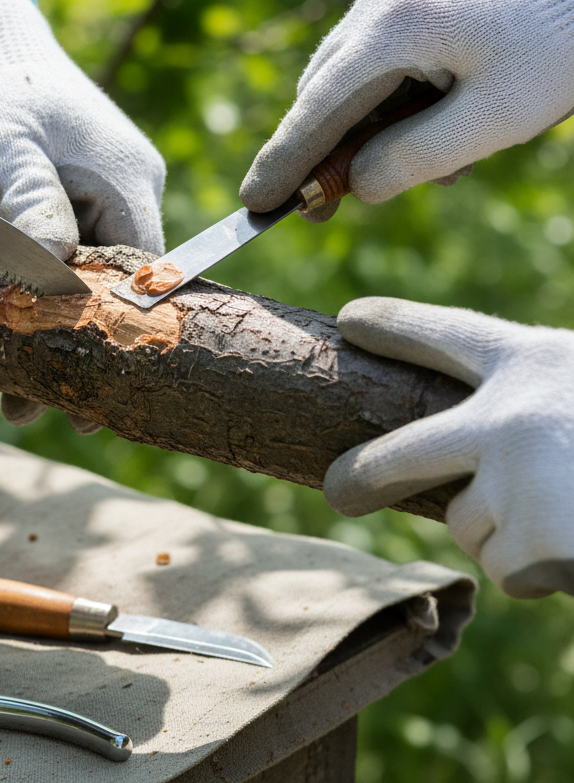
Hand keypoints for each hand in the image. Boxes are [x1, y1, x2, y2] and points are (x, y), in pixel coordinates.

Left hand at [0, 0, 165, 433]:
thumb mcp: (6, 147)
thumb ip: (30, 202)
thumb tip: (53, 271)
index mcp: (128, 182)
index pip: (145, 274)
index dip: (121, 335)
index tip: (93, 391)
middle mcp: (129, 193)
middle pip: (119, 288)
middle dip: (86, 348)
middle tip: (49, 408)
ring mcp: (105, 197)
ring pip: (91, 280)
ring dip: (60, 330)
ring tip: (21, 395)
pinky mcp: (76, 200)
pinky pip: (70, 260)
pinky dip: (46, 298)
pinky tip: (19, 336)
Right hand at [240, 0, 573, 221]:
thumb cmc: (562, 44)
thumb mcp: (495, 119)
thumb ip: (415, 158)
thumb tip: (355, 186)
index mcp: (396, 23)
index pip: (318, 106)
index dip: (285, 159)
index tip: (254, 202)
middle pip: (325, 92)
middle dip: (323, 154)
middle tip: (324, 210)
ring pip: (348, 79)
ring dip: (365, 131)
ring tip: (436, 164)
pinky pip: (375, 60)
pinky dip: (386, 103)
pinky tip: (434, 126)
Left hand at [326, 296, 573, 598]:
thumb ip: (537, 407)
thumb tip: (467, 463)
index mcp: (534, 362)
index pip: (445, 333)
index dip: (396, 325)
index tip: (352, 320)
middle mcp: (506, 414)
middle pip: (398, 453)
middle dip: (362, 476)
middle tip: (340, 491)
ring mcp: (513, 479)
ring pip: (471, 527)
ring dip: (513, 536)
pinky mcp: (533, 540)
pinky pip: (513, 570)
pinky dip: (550, 571)